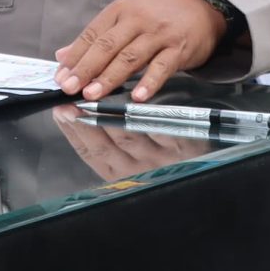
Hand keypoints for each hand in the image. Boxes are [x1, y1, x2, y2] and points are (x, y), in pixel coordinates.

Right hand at [53, 104, 212, 180]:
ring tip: (97, 94)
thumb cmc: (162, 160)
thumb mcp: (132, 159)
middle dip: (85, 122)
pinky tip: (136, 96)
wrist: (208, 171)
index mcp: (121, 176)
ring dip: (110, 116)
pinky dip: (146, 112)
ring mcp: (162, 160)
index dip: (74, 133)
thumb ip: (104, 140)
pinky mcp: (185, 146)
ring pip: (129, 136)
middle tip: (71, 101)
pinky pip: (161, 127)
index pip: (90, 155)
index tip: (61, 112)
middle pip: (105, 147)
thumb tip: (74, 116)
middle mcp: (139, 171)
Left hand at [55, 0, 227, 101]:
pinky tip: (137, 97)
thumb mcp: (125, 16)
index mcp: (120, 11)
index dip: (74, 57)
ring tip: (92, 94)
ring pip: (130, 57)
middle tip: (70, 88)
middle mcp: (137, 20)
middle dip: (86, 68)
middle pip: (107, 46)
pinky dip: (149, 82)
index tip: (60, 76)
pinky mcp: (179, 48)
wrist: (200, 4)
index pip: (92, 35)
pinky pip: (162, 67)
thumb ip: (95, 37)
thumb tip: (62, 56)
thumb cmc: (158, 13)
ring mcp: (159, 34)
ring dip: (110, 77)